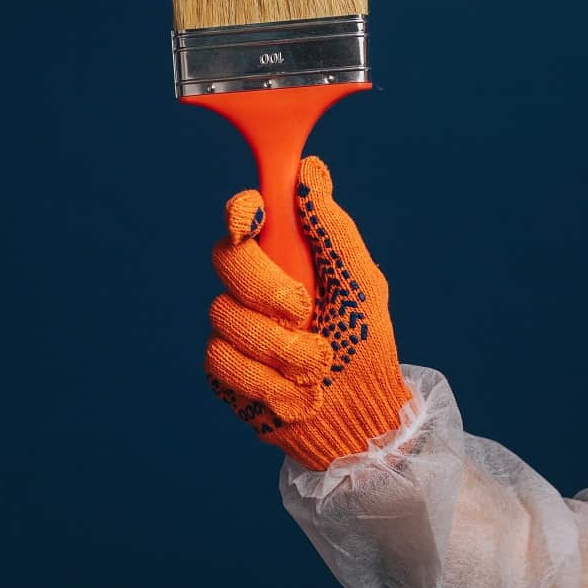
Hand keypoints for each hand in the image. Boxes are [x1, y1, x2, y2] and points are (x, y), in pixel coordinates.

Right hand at [205, 156, 412, 470]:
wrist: (358, 417)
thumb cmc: (364, 347)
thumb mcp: (360, 285)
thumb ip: (333, 232)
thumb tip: (311, 171)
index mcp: (284, 256)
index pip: (247, 216)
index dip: (241, 209)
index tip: (252, 217)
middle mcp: (251, 286)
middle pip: (227, 259)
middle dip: (265, 287)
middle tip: (302, 312)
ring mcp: (233, 327)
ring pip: (225, 315)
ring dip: (279, 347)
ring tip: (316, 367)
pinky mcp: (223, 369)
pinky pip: (222, 359)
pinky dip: (265, 380)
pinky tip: (293, 392)